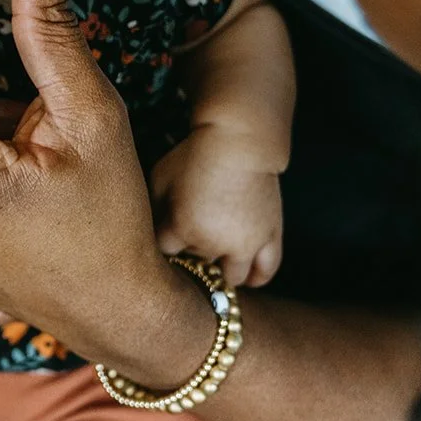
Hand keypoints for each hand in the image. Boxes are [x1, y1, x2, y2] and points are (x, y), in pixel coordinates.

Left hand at [151, 129, 284, 287]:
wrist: (239, 142)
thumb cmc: (194, 155)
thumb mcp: (161, 178)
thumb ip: (153, 209)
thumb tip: (150, 230)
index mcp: (183, 229)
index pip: (166, 253)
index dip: (164, 242)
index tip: (164, 232)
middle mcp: (213, 244)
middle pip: (196, 266)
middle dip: (190, 254)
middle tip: (189, 237)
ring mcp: (244, 244)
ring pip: (229, 277)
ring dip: (219, 270)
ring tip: (214, 254)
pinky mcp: (269, 237)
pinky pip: (265, 271)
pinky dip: (255, 278)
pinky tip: (246, 277)